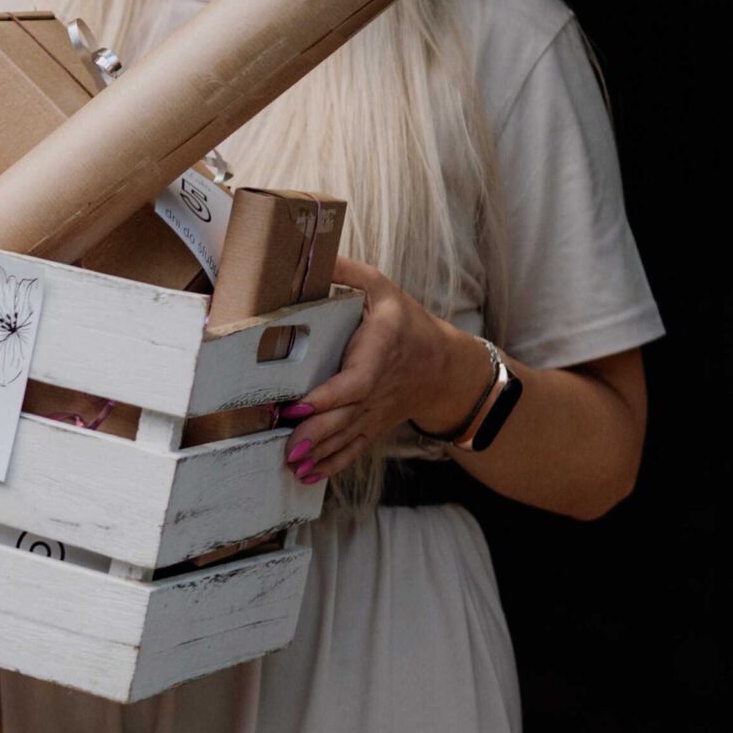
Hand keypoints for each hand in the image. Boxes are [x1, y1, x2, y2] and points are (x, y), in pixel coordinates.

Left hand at [279, 257, 473, 482]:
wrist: (444, 366)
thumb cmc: (406, 322)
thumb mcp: (382, 288)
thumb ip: (346, 273)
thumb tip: (311, 255)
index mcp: (381, 349)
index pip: (357, 380)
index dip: (330, 396)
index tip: (300, 406)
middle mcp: (379, 385)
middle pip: (348, 414)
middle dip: (318, 433)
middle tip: (288, 446)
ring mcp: (377, 409)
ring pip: (349, 435)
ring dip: (321, 453)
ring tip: (292, 465)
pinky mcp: (373, 424)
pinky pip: (355, 447)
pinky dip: (334, 464)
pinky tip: (310, 477)